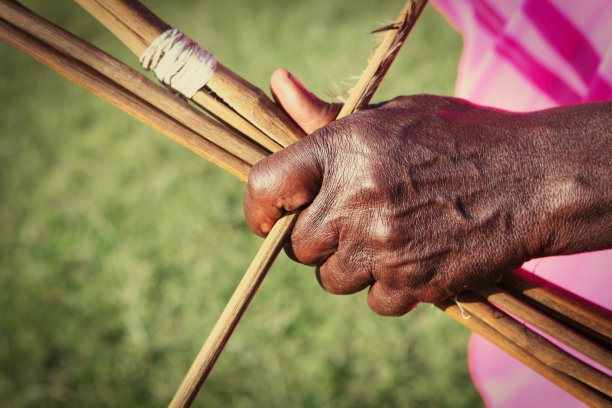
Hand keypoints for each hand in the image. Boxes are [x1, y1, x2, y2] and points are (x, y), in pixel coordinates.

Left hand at [245, 70, 611, 315]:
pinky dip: (389, 287)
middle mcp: (355, 201)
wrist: (532, 177)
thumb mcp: (389, 116)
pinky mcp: (413, 283)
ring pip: (333, 279)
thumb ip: (325, 117)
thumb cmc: (457, 137)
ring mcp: (383, 247)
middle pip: (298, 247)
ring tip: (388, 237)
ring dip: (352, 265)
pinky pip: (376, 301)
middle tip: (348, 224)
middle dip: (316, 240)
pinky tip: (413, 259)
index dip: (258, 207)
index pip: (266, 185)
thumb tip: (278, 87)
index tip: (267, 218)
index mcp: (343, 150)